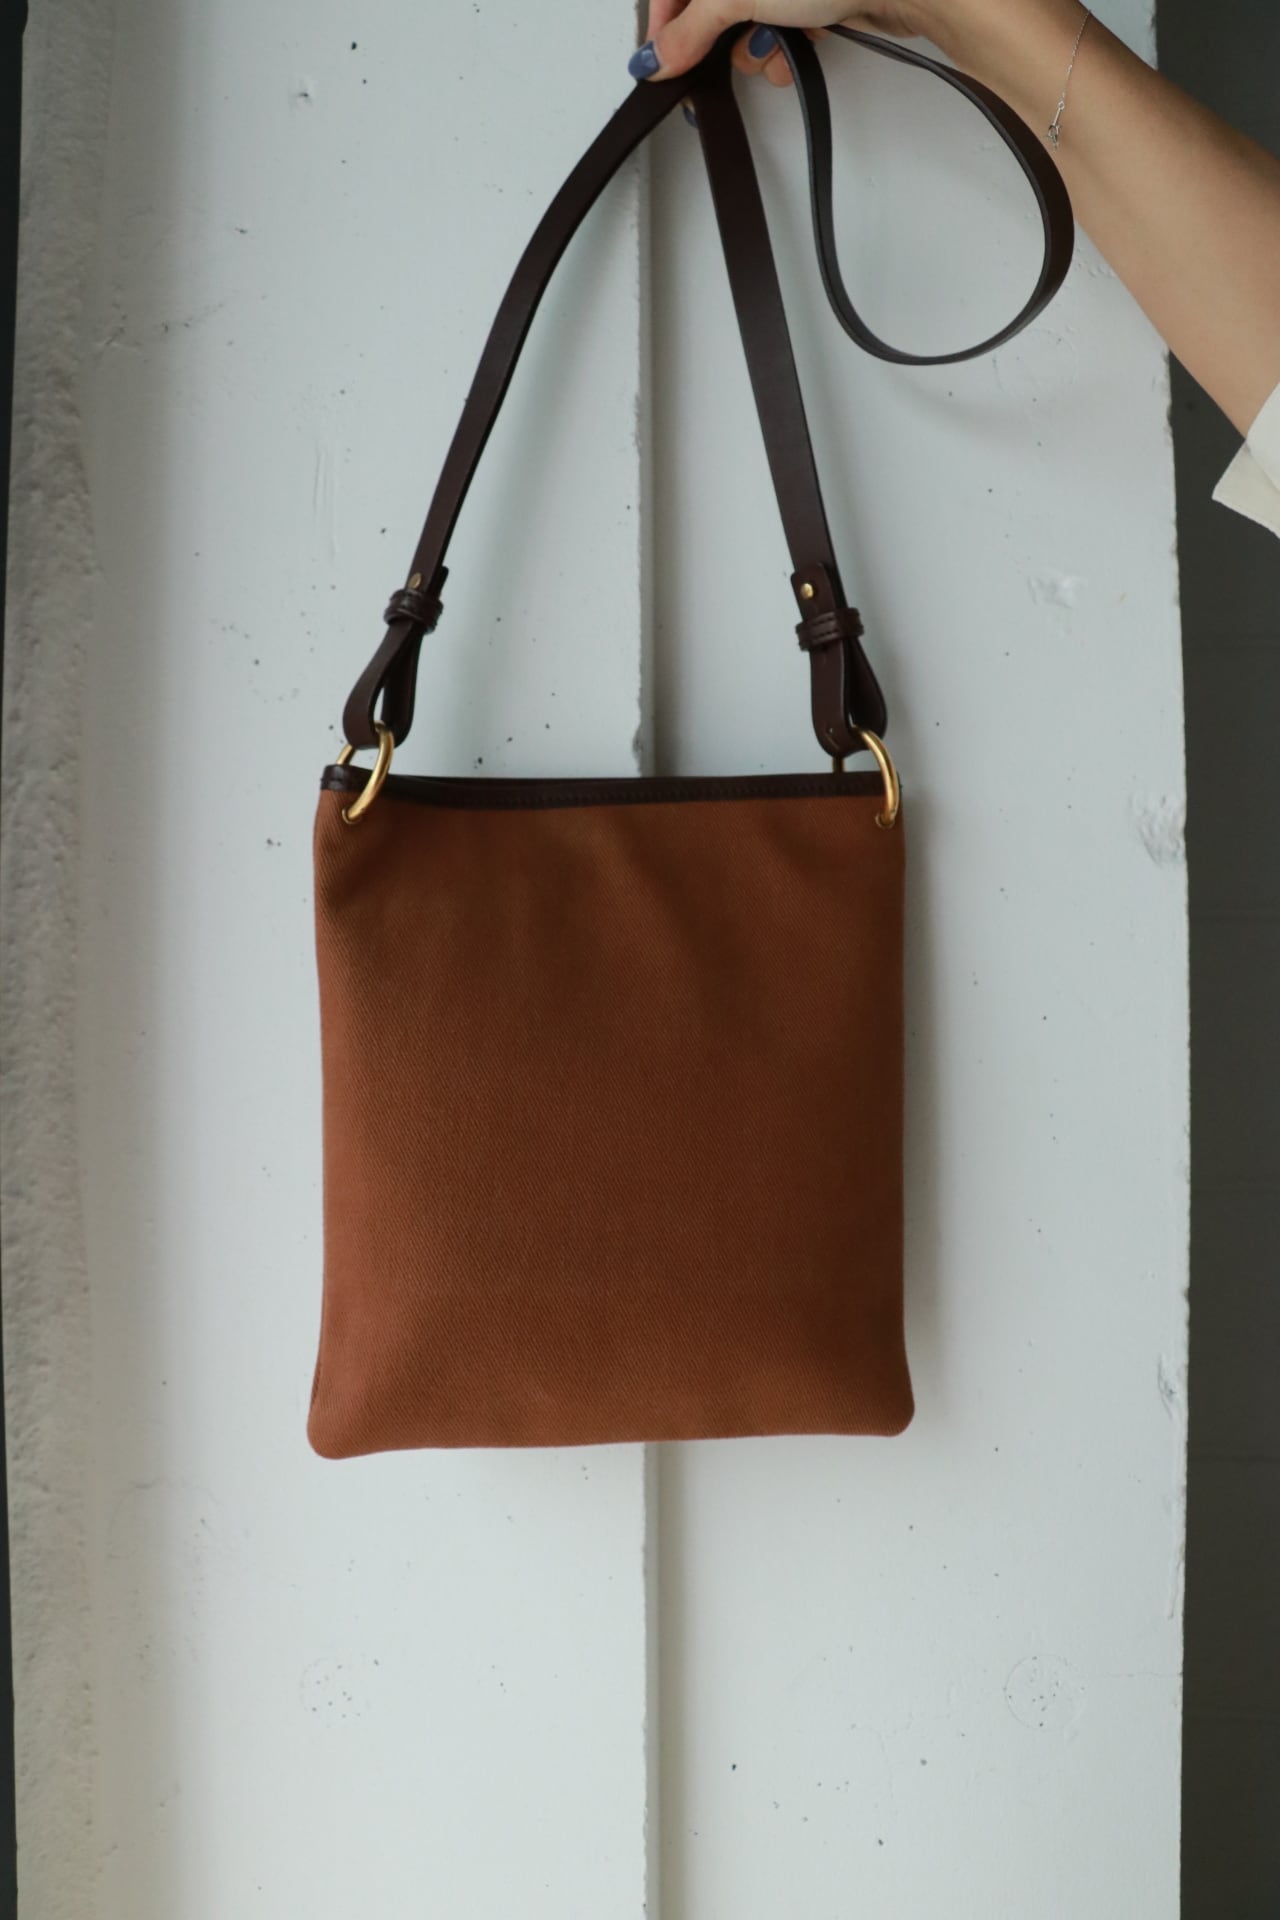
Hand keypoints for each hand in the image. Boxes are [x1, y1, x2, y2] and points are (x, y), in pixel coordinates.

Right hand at [632, 2, 952, 85]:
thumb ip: (692, 28)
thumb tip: (657, 55)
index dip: (666, 22)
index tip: (660, 60)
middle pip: (713, 4)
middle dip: (717, 37)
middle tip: (720, 56)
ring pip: (748, 19)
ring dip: (755, 47)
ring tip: (771, 47)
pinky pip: (782, 27)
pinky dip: (784, 46)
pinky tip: (794, 49)